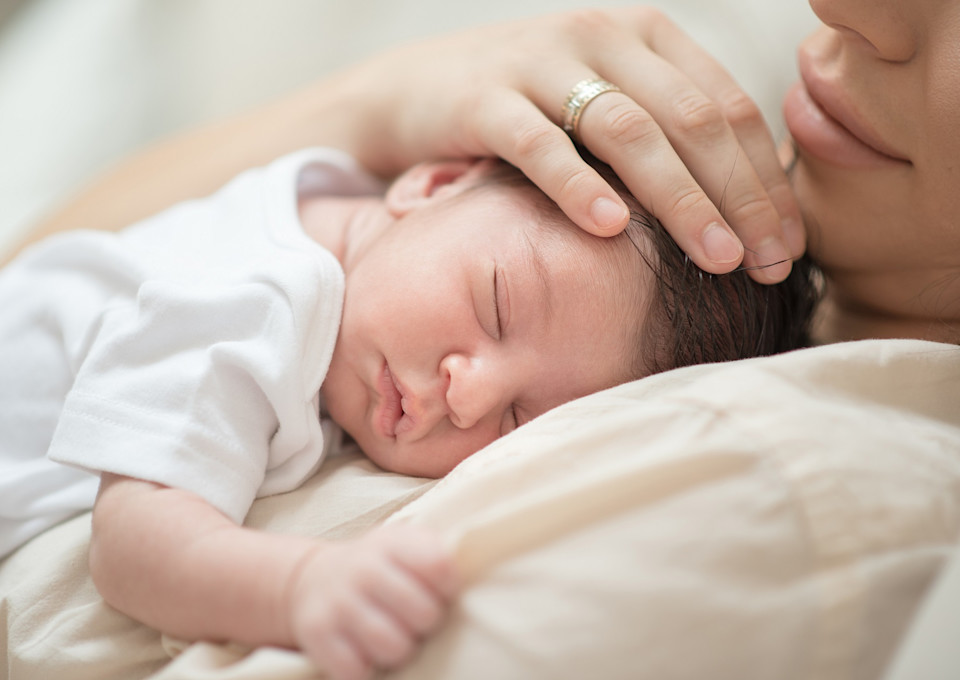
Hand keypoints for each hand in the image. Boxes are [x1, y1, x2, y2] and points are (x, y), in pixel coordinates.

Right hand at [287, 525, 457, 679]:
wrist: (313, 577)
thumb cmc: (377, 567)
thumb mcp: (404, 545)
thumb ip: (436, 554)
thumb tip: (467, 577)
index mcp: (392, 543)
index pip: (439, 566)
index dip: (448, 587)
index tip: (441, 592)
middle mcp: (364, 568)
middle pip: (424, 613)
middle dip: (427, 624)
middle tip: (417, 621)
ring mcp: (339, 601)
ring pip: (394, 647)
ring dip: (399, 650)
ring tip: (394, 637)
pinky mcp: (316, 633)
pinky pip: (357, 670)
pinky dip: (365, 668)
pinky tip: (364, 651)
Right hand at [345, 7, 803, 282]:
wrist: (416, 89)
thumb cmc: (526, 110)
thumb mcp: (602, 106)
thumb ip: (662, 135)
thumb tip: (741, 209)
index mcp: (645, 37)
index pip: (726, 107)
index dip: (765, 179)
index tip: (787, 247)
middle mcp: (602, 38)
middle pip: (691, 120)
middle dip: (739, 196)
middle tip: (768, 263)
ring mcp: (542, 62)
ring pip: (629, 131)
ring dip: (679, 199)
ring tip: (714, 258)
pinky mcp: (485, 97)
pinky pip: (540, 144)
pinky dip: (578, 185)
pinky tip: (608, 228)